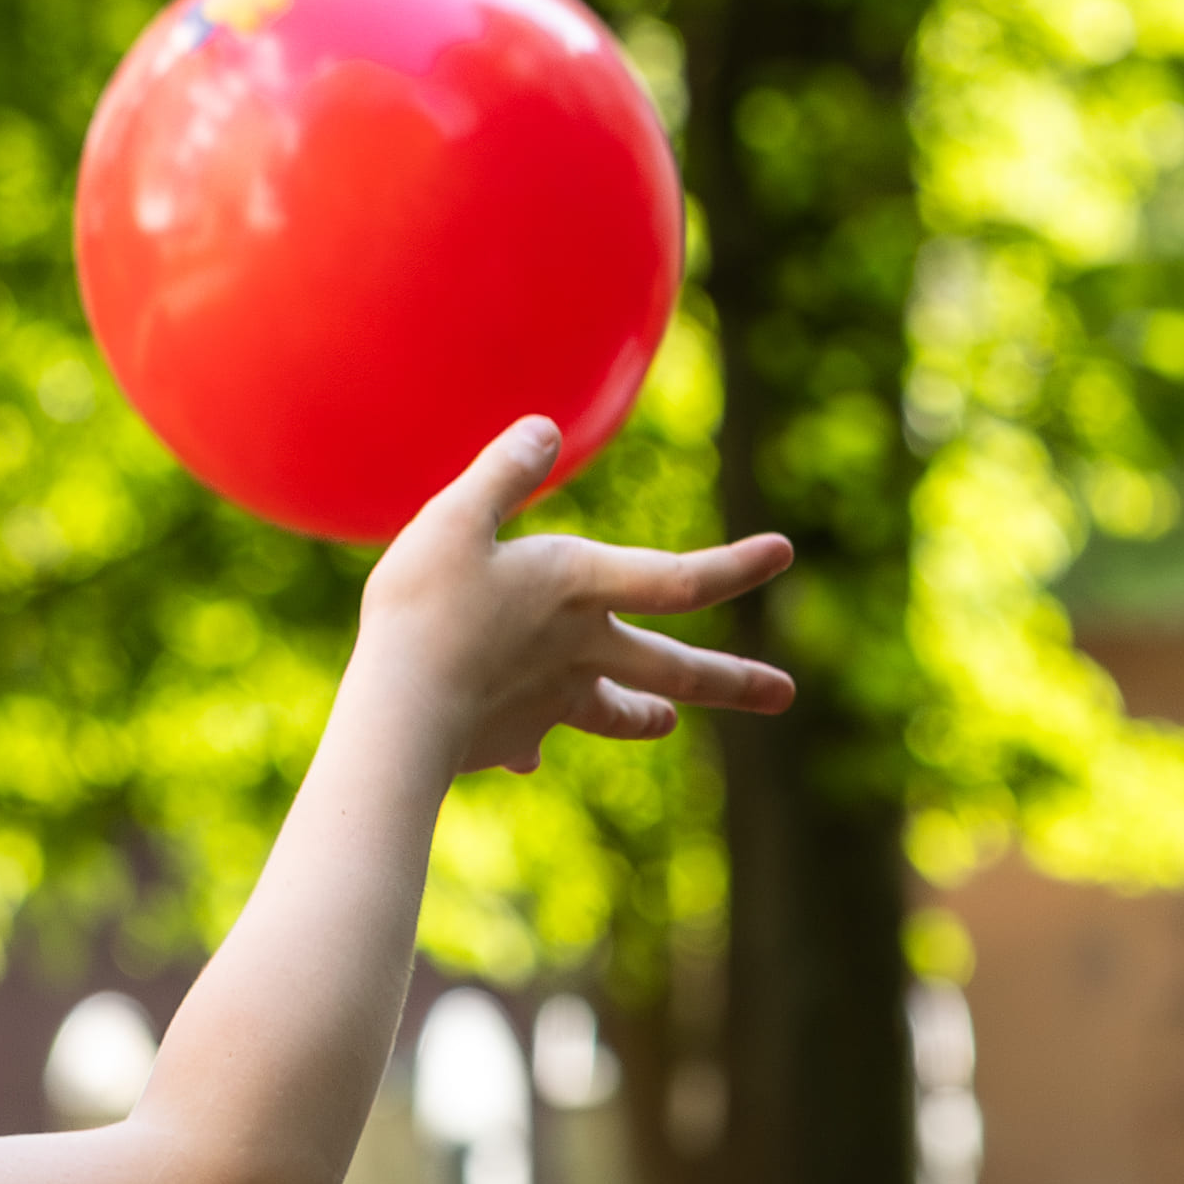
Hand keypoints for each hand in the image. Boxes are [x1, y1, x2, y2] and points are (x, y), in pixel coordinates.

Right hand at [356, 421, 796, 779]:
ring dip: (647, 714)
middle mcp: (583, 650)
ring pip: (620, 711)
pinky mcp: (514, 733)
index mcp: (579, 589)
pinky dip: (532, 738)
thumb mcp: (453, 520)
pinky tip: (525, 755)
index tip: (785, 553)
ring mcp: (554, 699)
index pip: (681, 578)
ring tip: (668, 720)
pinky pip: (534, 736)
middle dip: (735, 681)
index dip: (737, 565)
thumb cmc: (425, 612)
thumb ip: (501, 473)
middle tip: (785, 695)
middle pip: (677, 669)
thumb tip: (546, 428)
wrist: (398, 717)